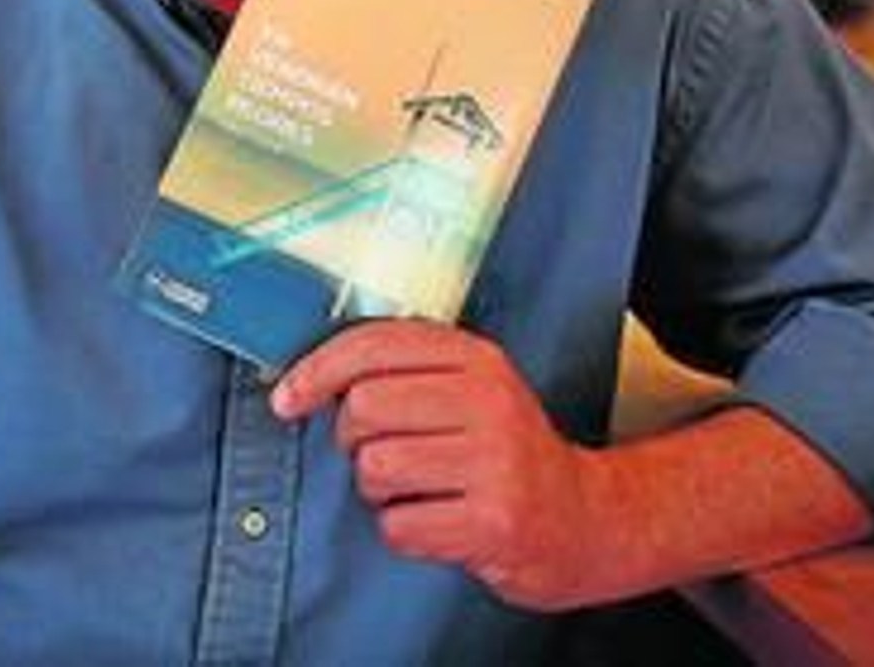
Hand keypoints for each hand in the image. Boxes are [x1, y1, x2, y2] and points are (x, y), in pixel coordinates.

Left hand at [270, 319, 608, 609]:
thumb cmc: (508, 453)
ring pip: (375, 467)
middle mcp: (489, 402)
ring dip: (378, 490)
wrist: (586, 521)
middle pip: (363, 406)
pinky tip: (436, 521)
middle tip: (385, 453)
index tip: (288, 397)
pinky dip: (402, 530)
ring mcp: (495, 462)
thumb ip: (406, 370)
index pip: (373, 344)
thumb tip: (307, 377)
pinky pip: (398, 525)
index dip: (316, 371)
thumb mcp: (471, 390)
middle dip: (354, 439)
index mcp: (477, 358)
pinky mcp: (493, 522)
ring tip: (418, 490)